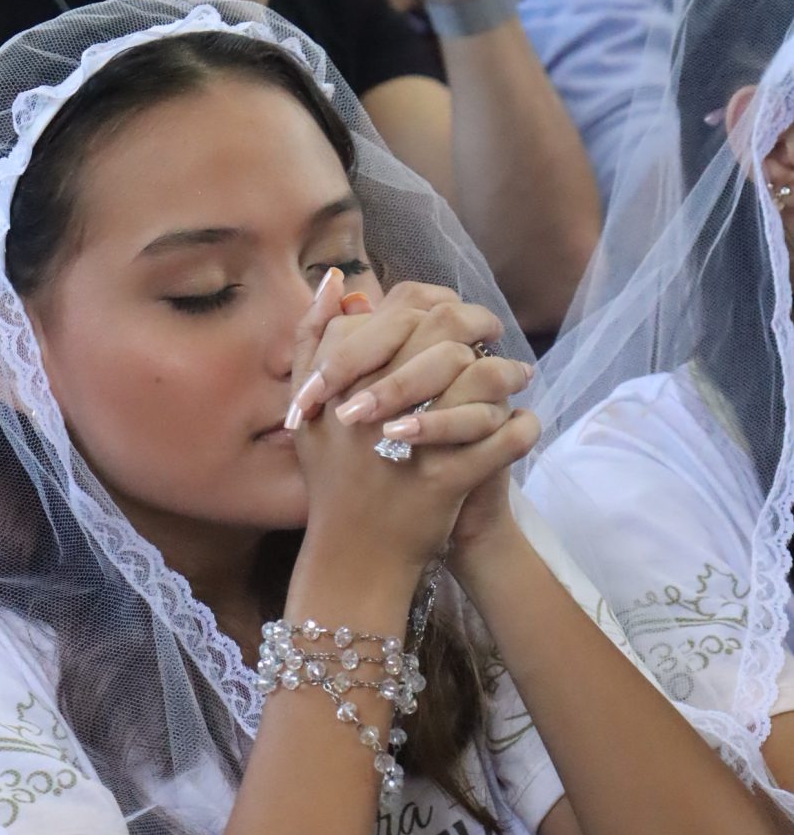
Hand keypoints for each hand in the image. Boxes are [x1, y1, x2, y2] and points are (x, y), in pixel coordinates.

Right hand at [290, 274, 538, 573]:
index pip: (401, 312)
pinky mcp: (443, 481)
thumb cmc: (334, 476)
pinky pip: (499, 441)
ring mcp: (411, 444)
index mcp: (344, 379)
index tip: (456, 313)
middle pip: (443, 336)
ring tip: (519, 378)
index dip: (438, 304)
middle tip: (495, 334)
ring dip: (507, 374)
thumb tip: (335, 279)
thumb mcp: (309, 407)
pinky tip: (524, 423)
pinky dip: (519, 429)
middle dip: (479, 326)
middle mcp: (375, 404)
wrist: (351, 554)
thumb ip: (313, 339)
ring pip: (478, 382)